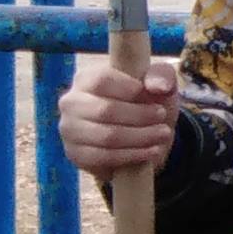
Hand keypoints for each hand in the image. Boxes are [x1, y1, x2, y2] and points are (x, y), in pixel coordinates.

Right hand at [57, 65, 181, 175]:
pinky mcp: (75, 154)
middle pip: (105, 110)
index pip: (101, 80)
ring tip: (163, 134)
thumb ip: (162, 75)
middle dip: (140, 115)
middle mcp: (71, 102)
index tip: (151, 93)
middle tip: (162, 116)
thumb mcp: (158, 84)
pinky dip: (132, 155)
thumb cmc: (145, 103)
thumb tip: (158, 86)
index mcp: (86, 78)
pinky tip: (151, 151)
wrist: (139, 137)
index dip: (128, 88)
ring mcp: (70, 130)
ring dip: (141, 137)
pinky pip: (103, 157)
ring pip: (107, 136)